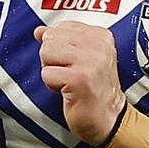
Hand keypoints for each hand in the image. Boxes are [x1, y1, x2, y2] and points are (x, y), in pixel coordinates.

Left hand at [35, 22, 126, 145]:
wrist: (109, 119)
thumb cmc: (95, 91)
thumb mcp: (82, 58)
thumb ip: (63, 41)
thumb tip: (39, 30)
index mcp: (100, 36)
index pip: (61, 27)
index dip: (60, 48)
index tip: (75, 63)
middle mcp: (98, 45)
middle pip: (50, 38)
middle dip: (53, 59)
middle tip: (70, 74)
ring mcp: (90, 61)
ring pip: (46, 52)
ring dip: (52, 71)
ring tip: (69, 81)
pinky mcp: (79, 78)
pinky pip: (46, 74)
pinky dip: (52, 86)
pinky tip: (69, 91)